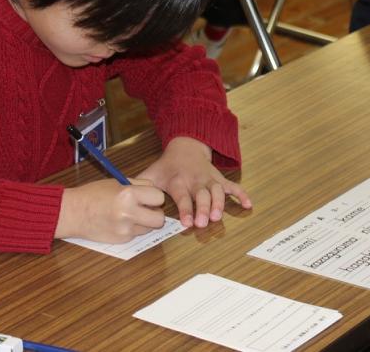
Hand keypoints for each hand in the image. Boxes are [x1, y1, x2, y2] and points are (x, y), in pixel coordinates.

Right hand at [55, 178, 165, 242]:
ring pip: (149, 228)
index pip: (159, 198)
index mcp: (128, 195)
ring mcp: (125, 230)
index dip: (154, 197)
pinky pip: (136, 235)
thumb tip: (155, 192)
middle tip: (146, 209)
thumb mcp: (117, 182)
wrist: (72, 212)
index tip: (148, 196)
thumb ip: (139, 185)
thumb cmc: (93, 194)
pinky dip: (133, 229)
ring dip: (145, 222)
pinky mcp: (121, 240)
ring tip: (130, 215)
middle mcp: (129, 214)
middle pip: (159, 219)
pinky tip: (120, 222)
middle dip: (155, 213)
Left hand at [137, 137, 251, 228]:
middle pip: (201, 195)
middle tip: (204, 222)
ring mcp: (210, 180)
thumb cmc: (167, 166)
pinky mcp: (220, 179)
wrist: (186, 146)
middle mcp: (196, 180)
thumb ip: (139, 186)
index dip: (184, 209)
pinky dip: (241, 195)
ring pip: (217, 191)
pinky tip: (248, 205)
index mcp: (179, 181)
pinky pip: (233, 186)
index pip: (182, 196)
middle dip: (203, 208)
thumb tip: (121, 195)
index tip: (186, 223)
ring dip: (219, 203)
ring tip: (219, 216)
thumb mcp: (152, 173)